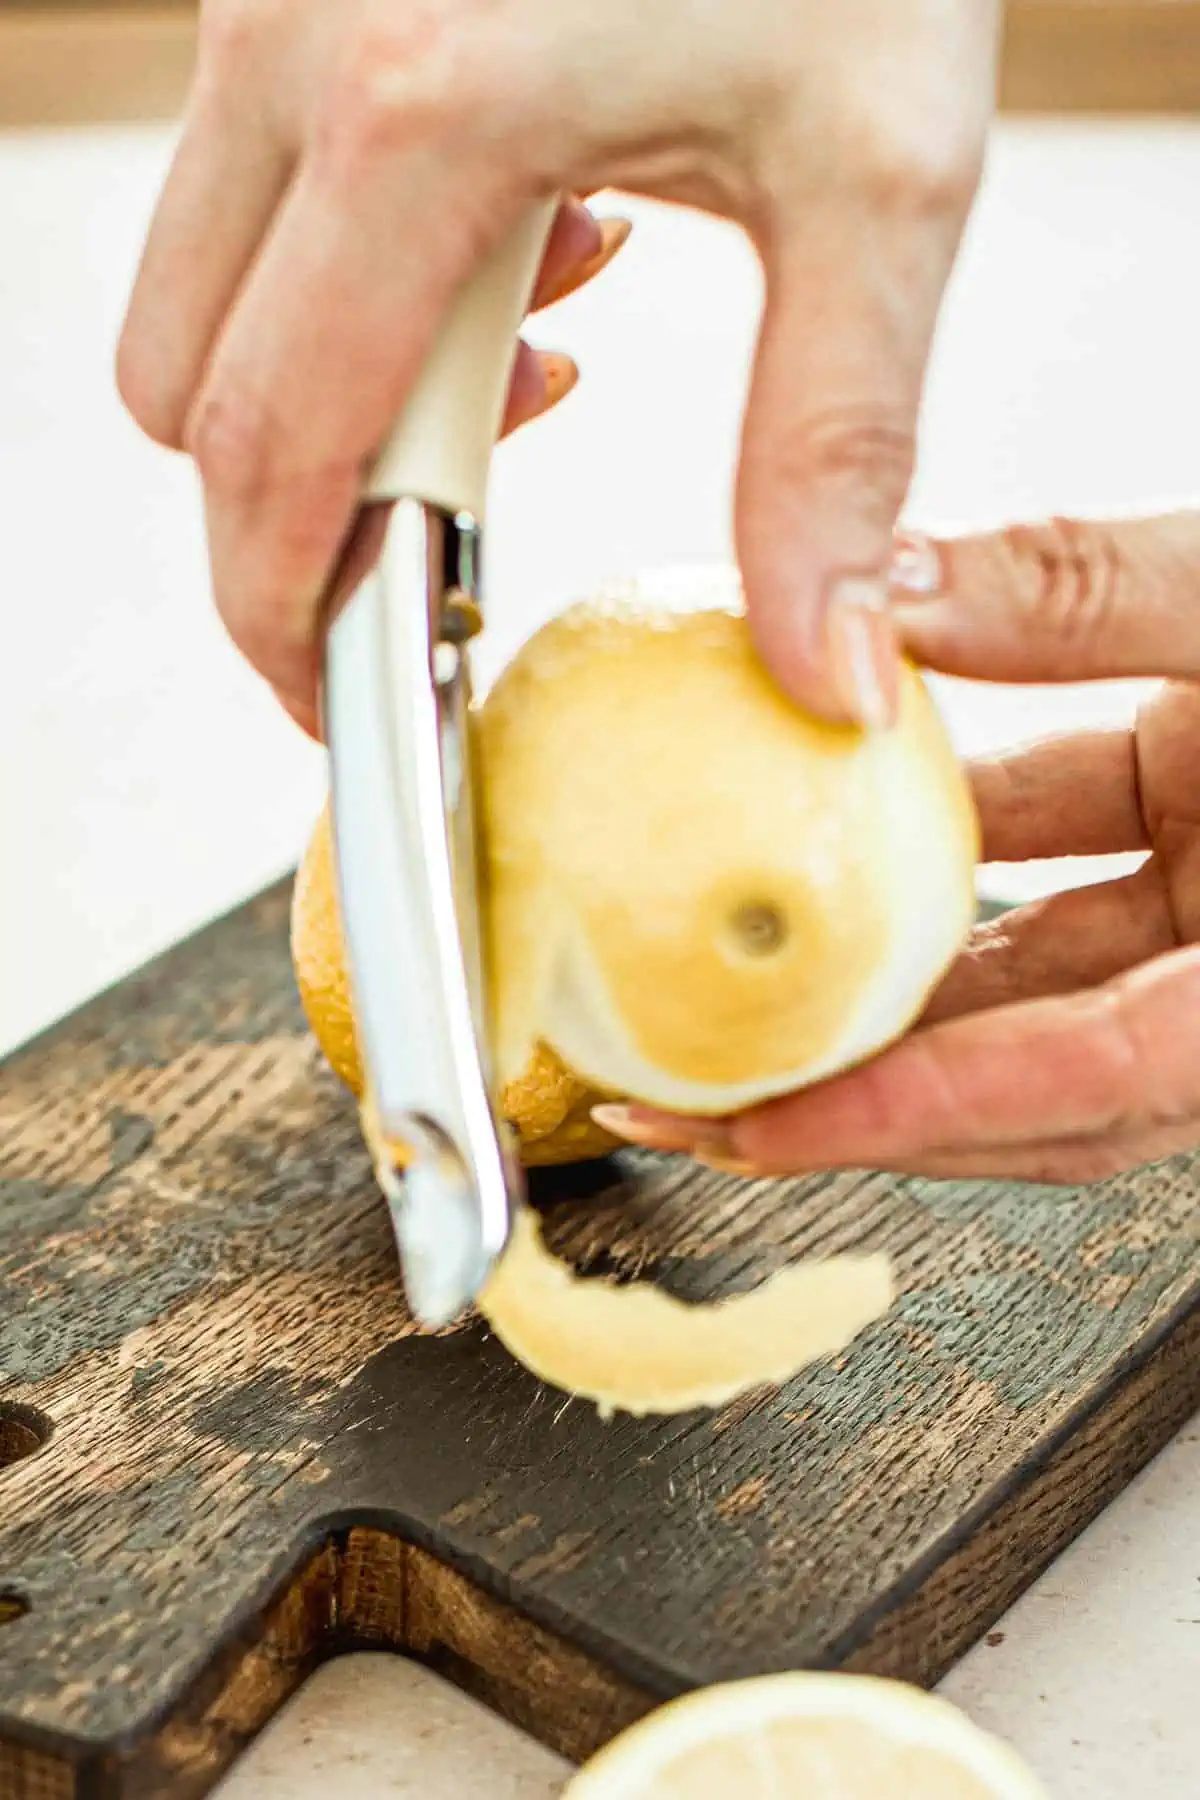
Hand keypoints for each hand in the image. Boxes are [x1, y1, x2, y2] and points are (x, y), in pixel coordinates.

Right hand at [117, 0, 997, 736]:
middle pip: (190, 396)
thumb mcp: (880, 174)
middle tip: (448, 547)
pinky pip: (248, 188)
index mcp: (422, 107)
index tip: (340, 698)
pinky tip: (514, 235)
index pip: (273, 451)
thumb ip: (834, 445)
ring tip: (530, 354)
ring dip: (332, 387)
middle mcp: (295, 40)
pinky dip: (343, 272)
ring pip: (201, 294)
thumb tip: (827, 666)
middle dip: (301, 517)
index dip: (288, 616)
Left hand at [602, 510, 1199, 1183]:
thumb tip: (876, 592)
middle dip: (867, 1109)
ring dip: (891, 1005)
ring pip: (1037, 1007)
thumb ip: (1086, 593)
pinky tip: (843, 845)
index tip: (769, 1128)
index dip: (923, 1123)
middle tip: (702, 1102)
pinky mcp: (1198, 857)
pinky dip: (955, 885)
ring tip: (731, 996)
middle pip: (1035, 1089)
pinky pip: (1060, 900)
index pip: (1092, 1082)